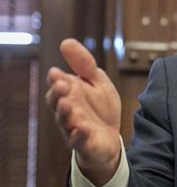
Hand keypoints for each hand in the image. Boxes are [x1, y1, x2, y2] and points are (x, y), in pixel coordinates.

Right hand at [45, 39, 121, 185]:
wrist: (110, 138)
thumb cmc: (100, 108)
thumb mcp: (97, 82)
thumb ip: (84, 64)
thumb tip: (66, 42)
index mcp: (68, 94)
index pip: (57, 85)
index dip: (56, 80)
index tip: (58, 73)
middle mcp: (67, 111)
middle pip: (56, 103)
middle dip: (58, 94)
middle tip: (62, 85)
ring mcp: (74, 128)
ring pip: (65, 122)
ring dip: (65, 114)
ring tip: (68, 105)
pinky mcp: (85, 144)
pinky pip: (79, 141)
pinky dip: (79, 136)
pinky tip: (82, 128)